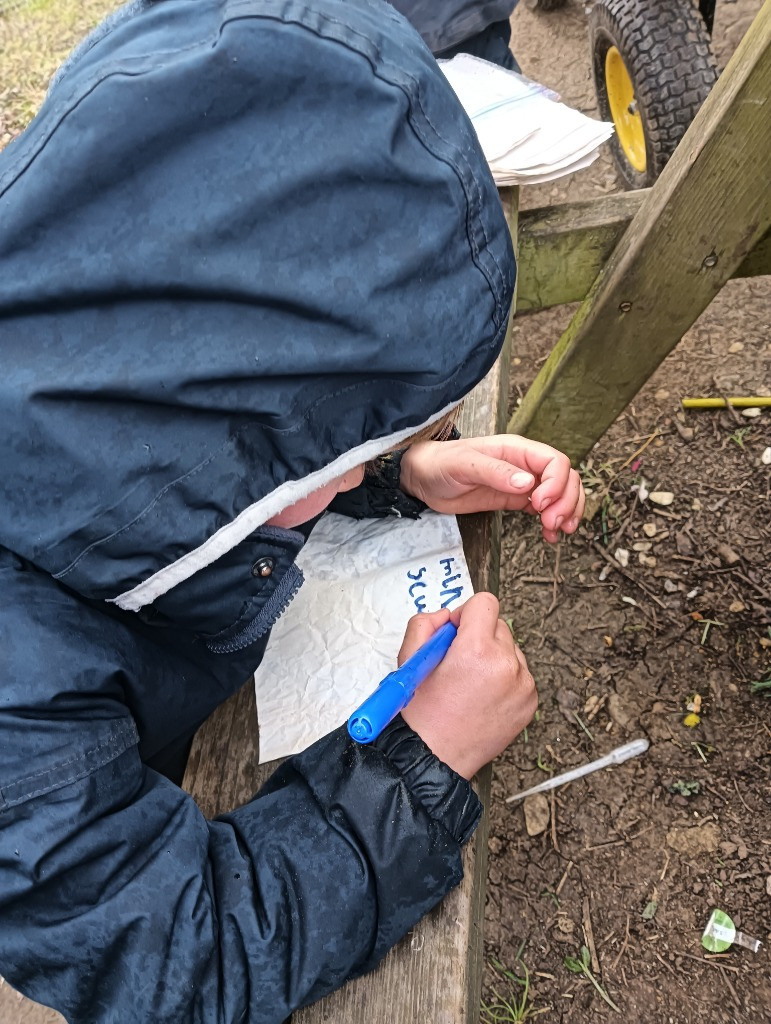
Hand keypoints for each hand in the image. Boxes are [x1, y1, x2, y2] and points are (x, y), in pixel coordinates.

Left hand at [399, 434, 584, 542]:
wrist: (424, 478)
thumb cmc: (440, 463)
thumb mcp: (464, 465)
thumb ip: (495, 472)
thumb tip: (527, 484)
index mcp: (517, 450)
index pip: (555, 462)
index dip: (556, 484)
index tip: (539, 504)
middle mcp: (524, 465)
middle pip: (566, 478)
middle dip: (566, 501)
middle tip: (552, 523)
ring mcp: (522, 483)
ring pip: (561, 493)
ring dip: (567, 511)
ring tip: (557, 531)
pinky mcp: (515, 499)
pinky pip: (545, 508)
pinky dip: (553, 520)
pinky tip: (550, 534)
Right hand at [399, 596, 535, 779]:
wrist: (434, 758)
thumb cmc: (422, 715)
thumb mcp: (409, 660)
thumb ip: (425, 624)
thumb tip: (446, 616)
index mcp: (477, 650)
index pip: (485, 603)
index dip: (465, 613)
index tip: (455, 632)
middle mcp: (506, 665)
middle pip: (498, 626)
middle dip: (478, 637)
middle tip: (457, 663)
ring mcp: (523, 685)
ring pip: (510, 650)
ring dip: (493, 658)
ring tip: (470, 684)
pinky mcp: (530, 701)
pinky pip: (520, 674)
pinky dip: (504, 679)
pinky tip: (483, 697)